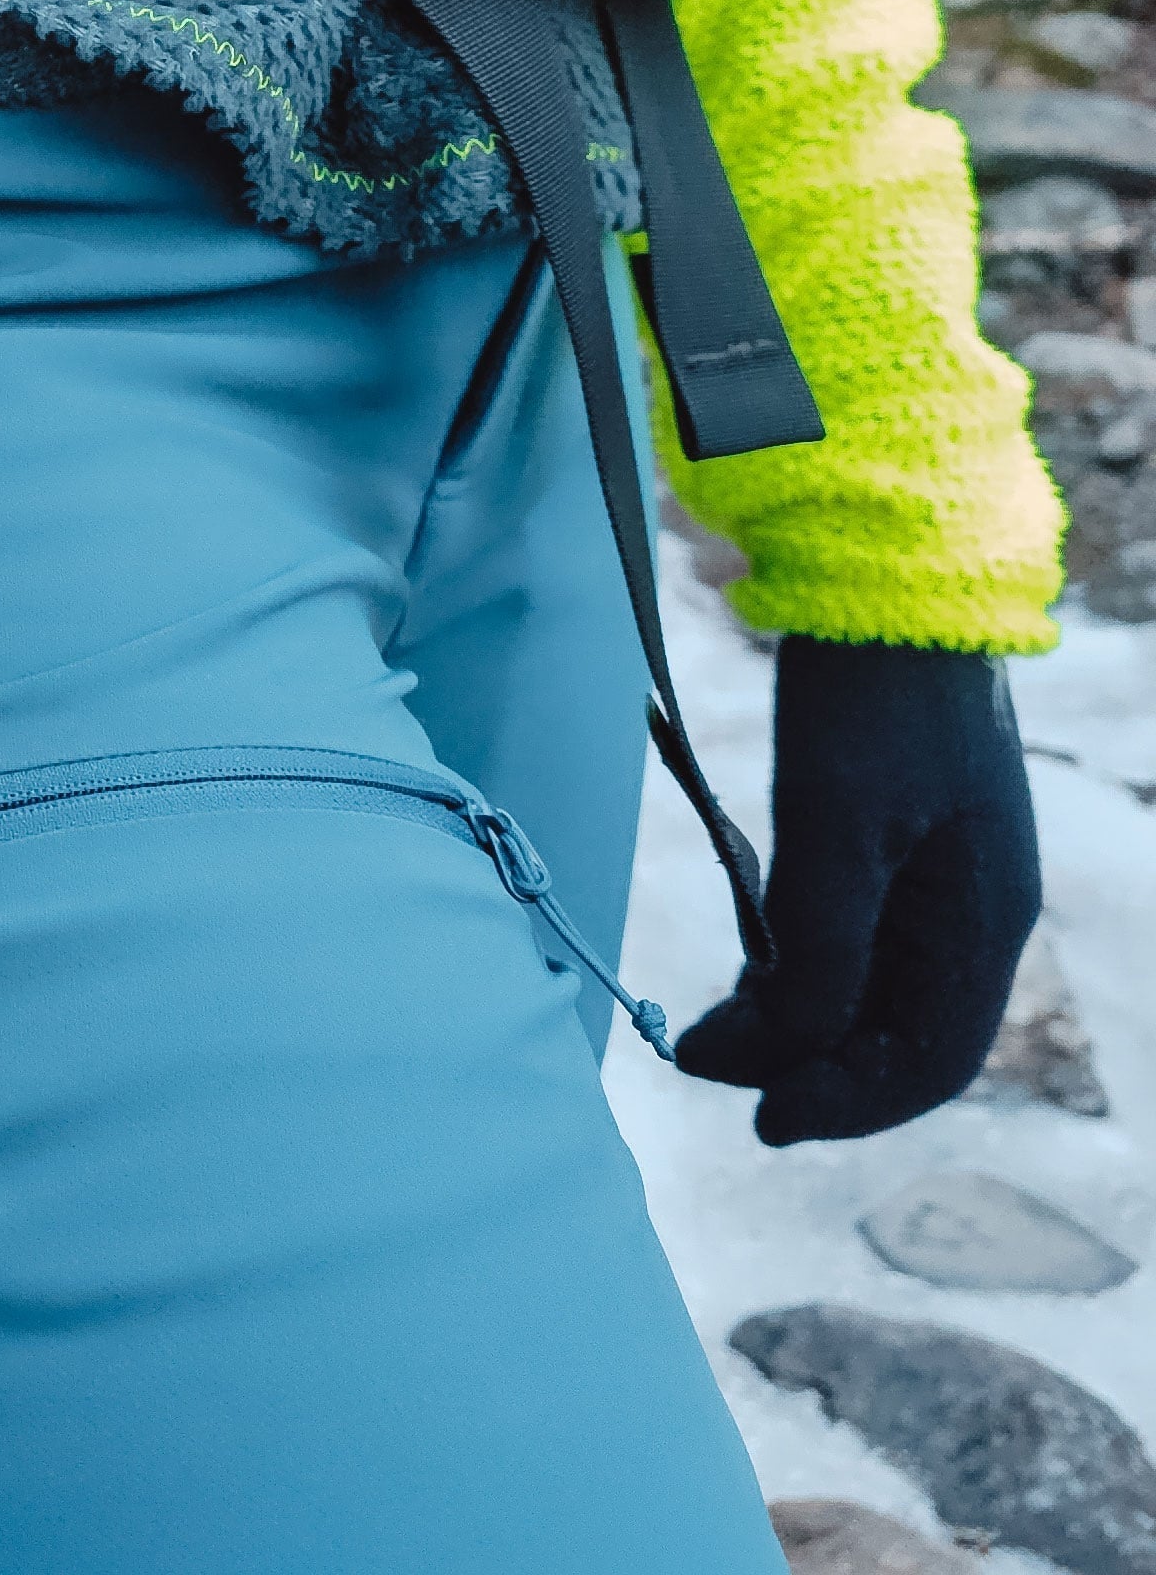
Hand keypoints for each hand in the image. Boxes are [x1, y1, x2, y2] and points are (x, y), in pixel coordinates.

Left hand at [676, 637, 1040, 1142]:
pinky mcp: (898, 835)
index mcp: (985, 920)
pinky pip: (859, 934)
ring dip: (800, 1017)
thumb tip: (779, 1050)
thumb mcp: (837, 825)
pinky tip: (751, 957)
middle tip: (710, 1066)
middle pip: (899, 1033)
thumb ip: (817, 946)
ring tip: (715, 1021)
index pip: (926, 1061)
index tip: (755, 1118)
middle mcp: (975, 909)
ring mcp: (941, 872)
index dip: (844, 1104)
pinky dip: (803, 962)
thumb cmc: (870, 699)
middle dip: (810, 1065)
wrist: (885, 577)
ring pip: (874, 986)